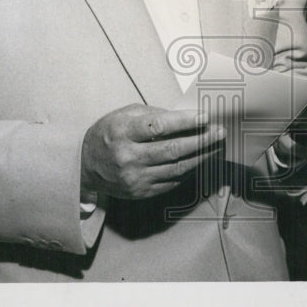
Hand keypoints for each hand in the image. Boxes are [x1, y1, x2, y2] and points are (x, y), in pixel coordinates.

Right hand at [80, 104, 224, 199]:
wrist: (86, 166)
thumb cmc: (110, 133)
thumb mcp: (125, 114)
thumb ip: (154, 115)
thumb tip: (187, 117)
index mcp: (122, 132)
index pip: (158, 126)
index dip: (184, 122)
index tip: (205, 117)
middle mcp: (128, 157)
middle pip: (173, 150)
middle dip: (201, 140)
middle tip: (220, 132)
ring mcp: (134, 178)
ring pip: (177, 168)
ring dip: (201, 156)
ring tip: (216, 145)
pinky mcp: (140, 193)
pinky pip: (172, 181)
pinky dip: (189, 170)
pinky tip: (200, 160)